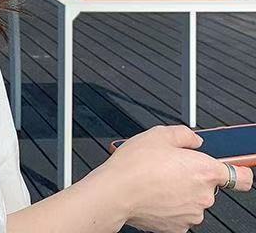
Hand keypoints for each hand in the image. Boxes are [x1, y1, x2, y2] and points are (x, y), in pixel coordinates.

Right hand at [107, 124, 253, 232]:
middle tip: (167, 166)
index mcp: (205, 170)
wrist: (116, 192)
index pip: (242, 177)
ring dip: (180, 191)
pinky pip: (180, 212)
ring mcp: (193, 214)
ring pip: (192, 199)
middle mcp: (205, 196)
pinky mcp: (179, 227)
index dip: (240, 171)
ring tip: (155, 180)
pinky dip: (170, 205)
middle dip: (191, 175)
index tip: (235, 169)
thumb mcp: (158, 134)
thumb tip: (194, 141)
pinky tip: (153, 193)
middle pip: (208, 185)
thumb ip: (184, 134)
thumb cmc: (135, 164)